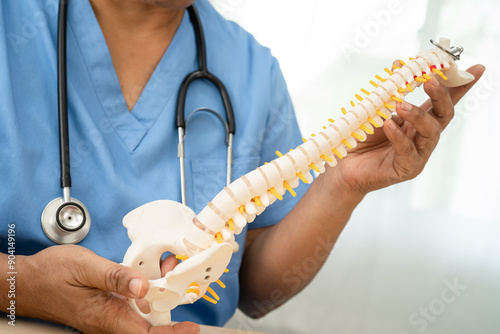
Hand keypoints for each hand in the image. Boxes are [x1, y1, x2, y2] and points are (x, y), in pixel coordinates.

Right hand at [16, 245, 198, 333]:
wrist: (26, 281)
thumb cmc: (51, 274)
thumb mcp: (86, 267)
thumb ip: (116, 277)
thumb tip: (144, 286)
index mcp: (105, 315)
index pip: (145, 333)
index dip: (170, 333)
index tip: (190, 328)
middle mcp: (107, 321)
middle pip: (148, 325)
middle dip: (169, 304)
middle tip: (178, 279)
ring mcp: (106, 317)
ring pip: (140, 314)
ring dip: (158, 296)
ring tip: (166, 271)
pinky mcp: (104, 309)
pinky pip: (130, 307)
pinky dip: (144, 293)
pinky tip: (147, 275)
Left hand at [324, 64, 484, 194]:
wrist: (344, 166)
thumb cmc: (361, 138)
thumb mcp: (375, 110)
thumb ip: (389, 92)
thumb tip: (399, 65)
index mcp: (418, 121)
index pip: (443, 101)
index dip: (460, 85)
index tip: (477, 68)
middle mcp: (422, 136)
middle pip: (444, 114)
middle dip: (441, 95)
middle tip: (429, 80)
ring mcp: (418, 154)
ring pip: (431, 131)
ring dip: (417, 114)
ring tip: (400, 105)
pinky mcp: (407, 168)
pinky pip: (408, 150)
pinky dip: (398, 135)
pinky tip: (388, 125)